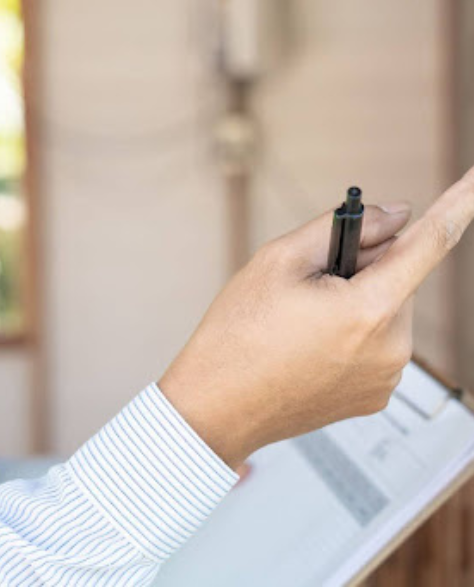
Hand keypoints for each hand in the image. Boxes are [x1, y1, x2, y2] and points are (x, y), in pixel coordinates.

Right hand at [160, 168, 473, 469]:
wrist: (216, 407)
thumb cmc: (238, 333)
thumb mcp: (279, 260)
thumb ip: (346, 226)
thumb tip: (397, 215)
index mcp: (367, 310)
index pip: (431, 242)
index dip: (462, 203)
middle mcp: (390, 349)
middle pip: (398, 278)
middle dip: (364, 266)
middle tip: (311, 282)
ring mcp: (386, 379)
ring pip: (388, 311)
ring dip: (358, 301)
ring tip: (302, 322)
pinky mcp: (376, 396)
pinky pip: (379, 344)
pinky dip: (356, 332)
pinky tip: (311, 345)